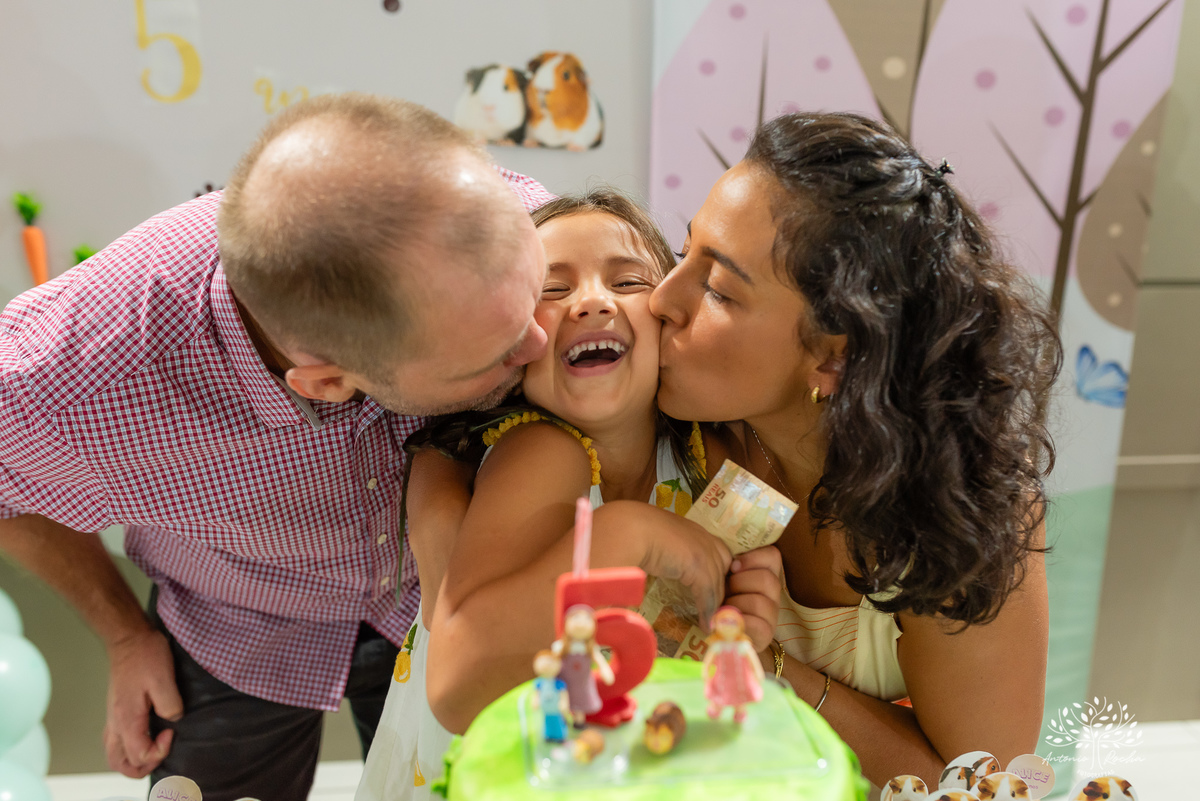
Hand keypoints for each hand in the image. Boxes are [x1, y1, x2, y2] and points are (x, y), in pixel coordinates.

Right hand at [103, 628, 182, 777]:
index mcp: (127, 719)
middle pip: (120, 763)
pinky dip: (129, 748)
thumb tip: (173, 720)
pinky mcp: (116, 711)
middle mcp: (115, 723)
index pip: (140, 755)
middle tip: (162, 751)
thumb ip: (171, 705)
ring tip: (155, 750)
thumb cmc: (146, 655)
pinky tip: (146, 737)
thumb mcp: (165, 679)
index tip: (172, 732)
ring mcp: (113, 718)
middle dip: (143, 766)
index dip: (160, 751)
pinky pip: (116, 740)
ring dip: (133, 760)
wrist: (128, 639)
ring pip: (115, 754)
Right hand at [642, 517, 731, 629]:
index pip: (718, 550)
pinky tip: (704, 625)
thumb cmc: (633, 532)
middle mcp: (703, 538)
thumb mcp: (656, 541)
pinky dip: (706, 611)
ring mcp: (703, 551)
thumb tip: (658, 564)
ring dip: (714, 605)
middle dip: (721, 586)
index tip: (715, 587)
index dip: (718, 568)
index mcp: (692, 529)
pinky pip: (708, 594)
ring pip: (716, 583)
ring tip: (711, 623)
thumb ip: (665, 551)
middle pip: (723, 566)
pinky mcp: (699, 567)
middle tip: (716, 607)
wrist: (629, 530)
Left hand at [724, 545, 782, 653]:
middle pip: (767, 579)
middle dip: (739, 584)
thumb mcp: (723, 579)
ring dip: (736, 605)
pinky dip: (739, 623)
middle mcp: (773, 593)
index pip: (772, 556)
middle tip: (725, 591)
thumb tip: (721, 557)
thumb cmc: (721, 600)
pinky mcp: (767, 634)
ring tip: (723, 608)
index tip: (733, 566)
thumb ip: (726, 566)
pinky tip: (725, 622)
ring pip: (760, 602)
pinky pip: (759, 625)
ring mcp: (772, 614)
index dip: (753, 558)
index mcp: (765, 574)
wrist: (724, 634)